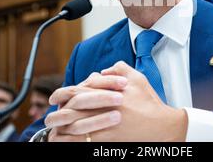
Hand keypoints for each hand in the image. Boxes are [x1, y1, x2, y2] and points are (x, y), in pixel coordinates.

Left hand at [45, 61, 187, 141]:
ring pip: (73, 128)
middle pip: (71, 110)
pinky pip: (83, 142)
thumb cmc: (150, 102)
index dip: (62, 94)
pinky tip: (65, 141)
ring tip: (53, 131)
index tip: (54, 98)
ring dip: (61, 129)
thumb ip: (120, 68)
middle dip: (57, 113)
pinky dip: (71, 142)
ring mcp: (103, 126)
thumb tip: (103, 70)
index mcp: (106, 92)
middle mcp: (102, 109)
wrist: (162, 126)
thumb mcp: (137, 78)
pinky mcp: (106, 141)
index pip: (77, 90)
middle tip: (49, 117)